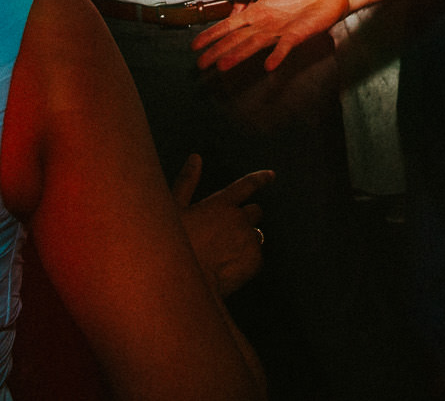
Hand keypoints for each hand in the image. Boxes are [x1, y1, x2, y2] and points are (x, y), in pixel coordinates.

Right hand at [172, 154, 272, 297]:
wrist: (184, 287)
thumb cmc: (173, 246)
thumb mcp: (173, 212)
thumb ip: (187, 182)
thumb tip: (196, 157)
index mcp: (222, 203)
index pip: (247, 185)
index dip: (260, 179)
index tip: (271, 176)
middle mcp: (240, 218)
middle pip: (254, 212)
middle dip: (245, 219)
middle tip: (225, 235)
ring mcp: (249, 240)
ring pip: (255, 235)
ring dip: (244, 241)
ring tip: (220, 255)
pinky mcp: (256, 260)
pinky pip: (255, 256)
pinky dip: (245, 260)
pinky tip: (226, 268)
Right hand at [193, 0, 348, 72]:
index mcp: (257, 12)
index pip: (229, 25)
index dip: (213, 35)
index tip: (196, 45)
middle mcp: (264, 25)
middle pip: (236, 40)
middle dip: (218, 51)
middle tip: (201, 64)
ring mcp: (279, 31)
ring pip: (253, 45)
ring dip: (239, 56)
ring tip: (223, 67)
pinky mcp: (295, 35)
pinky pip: (283, 47)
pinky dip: (276, 55)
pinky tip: (268, 65)